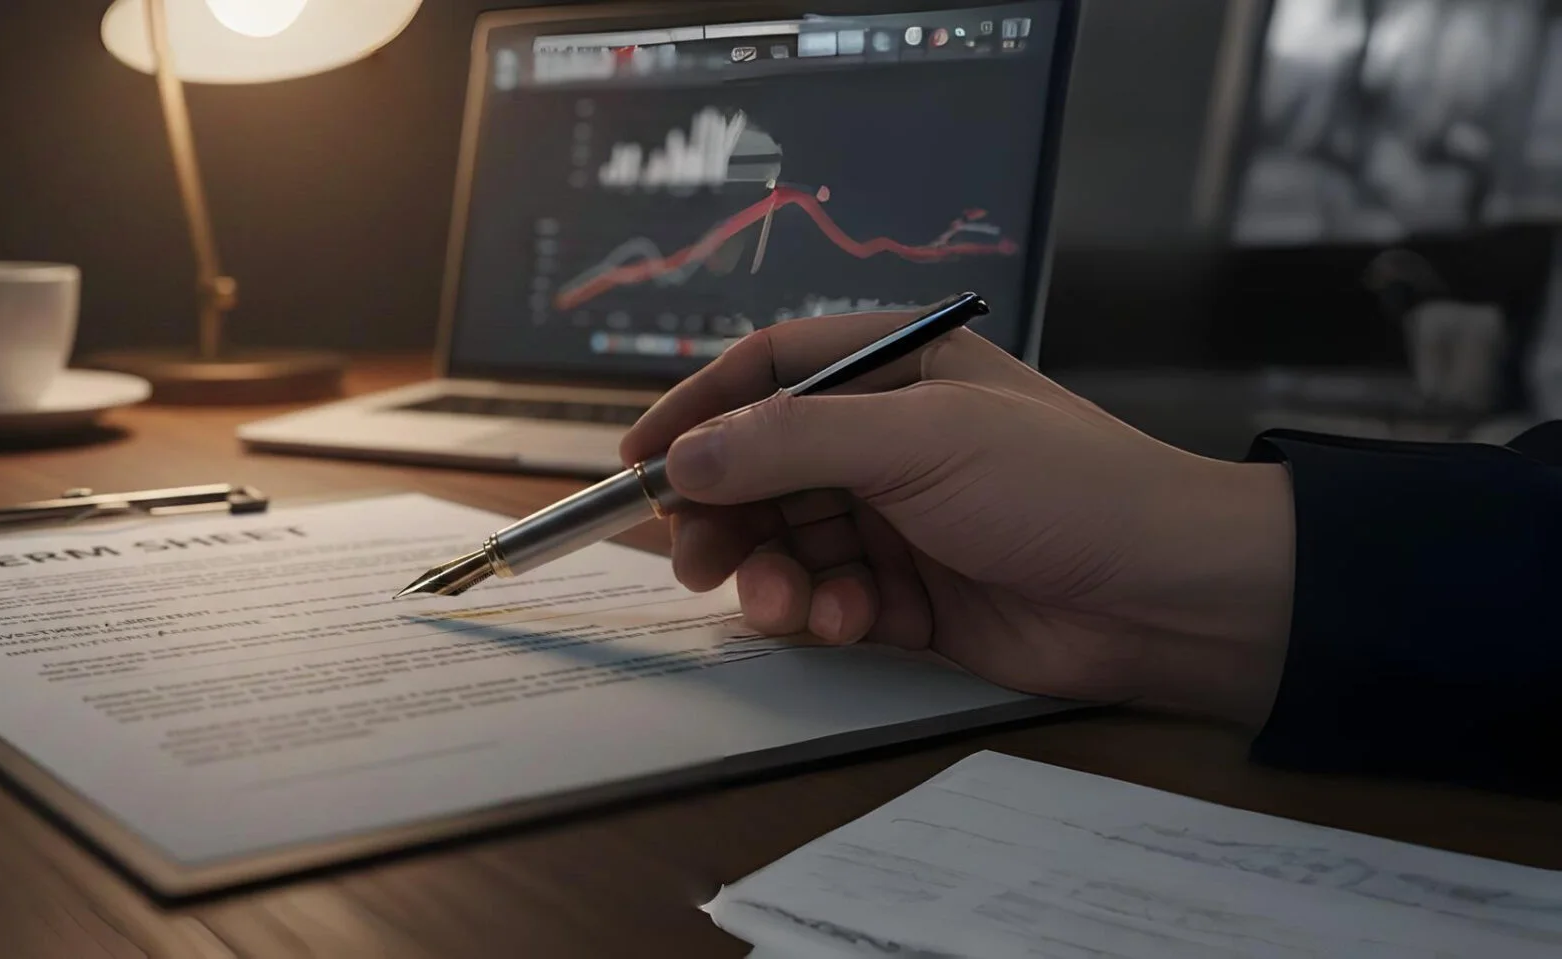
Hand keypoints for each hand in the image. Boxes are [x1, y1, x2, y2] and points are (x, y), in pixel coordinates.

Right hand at [622, 311, 1295, 725]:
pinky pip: (828, 601)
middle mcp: (891, 440)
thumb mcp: (920, 442)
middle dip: (723, 514)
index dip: (696, 409)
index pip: (765, 370)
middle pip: (760, 467)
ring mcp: (900, 520)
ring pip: (787, 542)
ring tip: (786, 603)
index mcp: (897, 369)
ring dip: (771, 575)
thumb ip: (790, 444)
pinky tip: (850, 624)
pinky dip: (823, 615)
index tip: (638, 459)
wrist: (1173, 598)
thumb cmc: (1067, 488)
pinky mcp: (912, 597)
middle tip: (697, 559)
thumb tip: (685, 455)